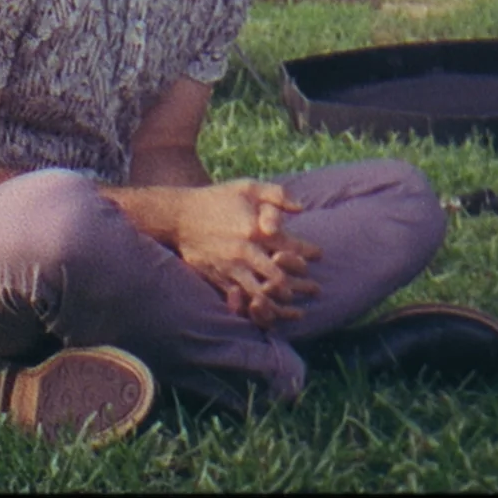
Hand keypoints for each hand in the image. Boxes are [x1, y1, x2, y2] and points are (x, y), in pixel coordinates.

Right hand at [173, 179, 321, 327]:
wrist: (179, 216)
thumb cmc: (216, 199)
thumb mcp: (247, 187)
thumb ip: (277, 195)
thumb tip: (301, 208)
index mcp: (256, 229)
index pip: (292, 247)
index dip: (309, 253)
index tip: (318, 255)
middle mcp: (245, 252)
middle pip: (281, 277)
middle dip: (302, 285)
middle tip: (315, 290)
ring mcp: (231, 268)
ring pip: (262, 294)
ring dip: (282, 302)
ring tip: (297, 309)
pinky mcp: (218, 278)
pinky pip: (242, 300)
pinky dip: (259, 308)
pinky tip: (270, 310)